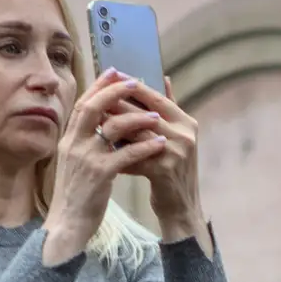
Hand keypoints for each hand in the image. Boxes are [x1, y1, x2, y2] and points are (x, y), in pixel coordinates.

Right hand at [42, 70, 168, 263]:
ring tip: (156, 116)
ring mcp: (85, 159)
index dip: (98, 86)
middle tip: (136, 82)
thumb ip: (84, 143)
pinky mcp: (99, 175)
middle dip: (115, 91)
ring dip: (137, 118)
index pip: (82, 105)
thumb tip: (101, 124)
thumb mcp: (75, 164)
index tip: (113, 72)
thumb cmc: (76, 196)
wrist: (67, 226)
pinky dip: (145, 146)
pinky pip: (126, 154)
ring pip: (113, 128)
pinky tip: (160, 143)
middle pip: (93, 108)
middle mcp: (74, 145)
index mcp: (68, 140)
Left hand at [104, 77, 212, 255]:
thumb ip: (169, 108)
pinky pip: (133, 157)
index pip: (156, 98)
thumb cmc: (174, 169)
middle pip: (144, 112)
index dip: (133, 86)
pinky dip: (117, 153)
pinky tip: (101, 151)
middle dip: (117, 104)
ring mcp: (176, 153)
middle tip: (94, 97)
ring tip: (94, 121)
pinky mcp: (164, 171)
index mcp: (186, 122)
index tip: (112, 75)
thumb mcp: (176, 136)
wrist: (181, 206)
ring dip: (113, 127)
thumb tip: (164, 78)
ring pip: (136, 133)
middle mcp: (185, 134)